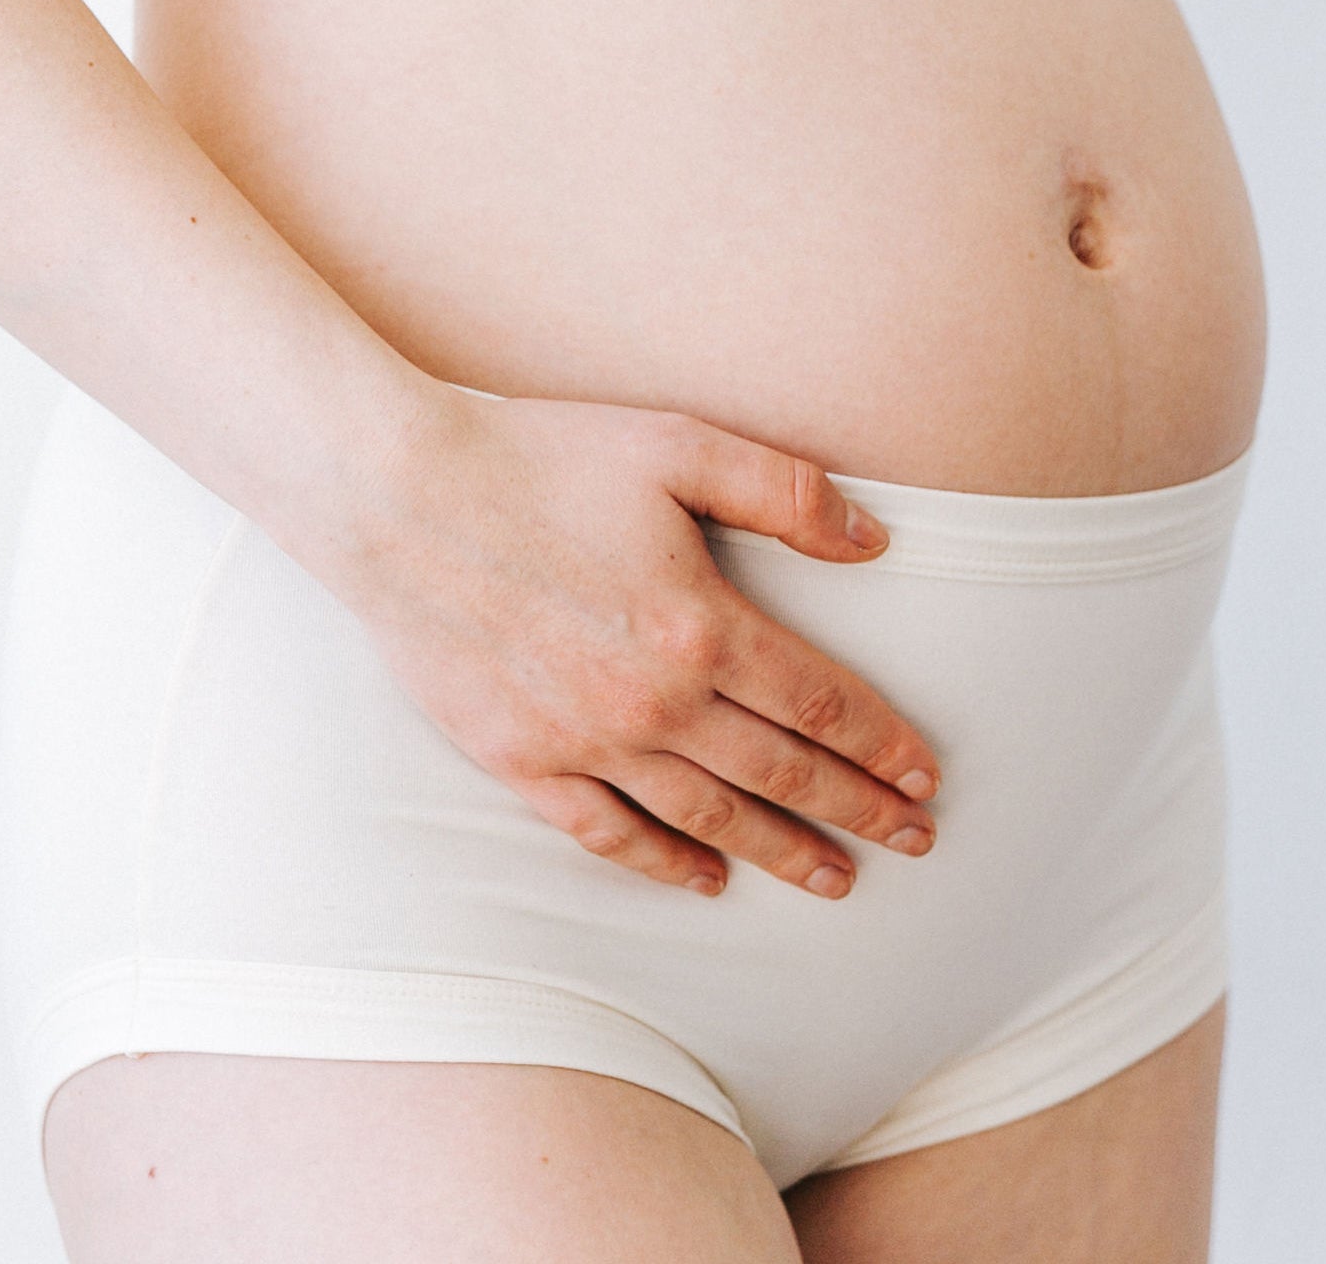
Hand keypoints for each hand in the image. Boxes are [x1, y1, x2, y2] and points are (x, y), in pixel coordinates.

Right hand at [333, 388, 940, 898]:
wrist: (398, 496)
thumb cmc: (541, 457)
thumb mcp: (677, 445)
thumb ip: (785, 492)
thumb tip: (875, 541)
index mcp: (700, 622)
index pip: (820, 702)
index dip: (882, 742)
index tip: (927, 776)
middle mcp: (653, 698)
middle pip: (781, 770)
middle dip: (858, 810)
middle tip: (916, 843)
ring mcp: (585, 739)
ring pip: (708, 814)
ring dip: (781, 851)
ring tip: (836, 880)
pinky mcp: (521, 760)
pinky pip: (608, 833)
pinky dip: (665, 863)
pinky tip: (706, 878)